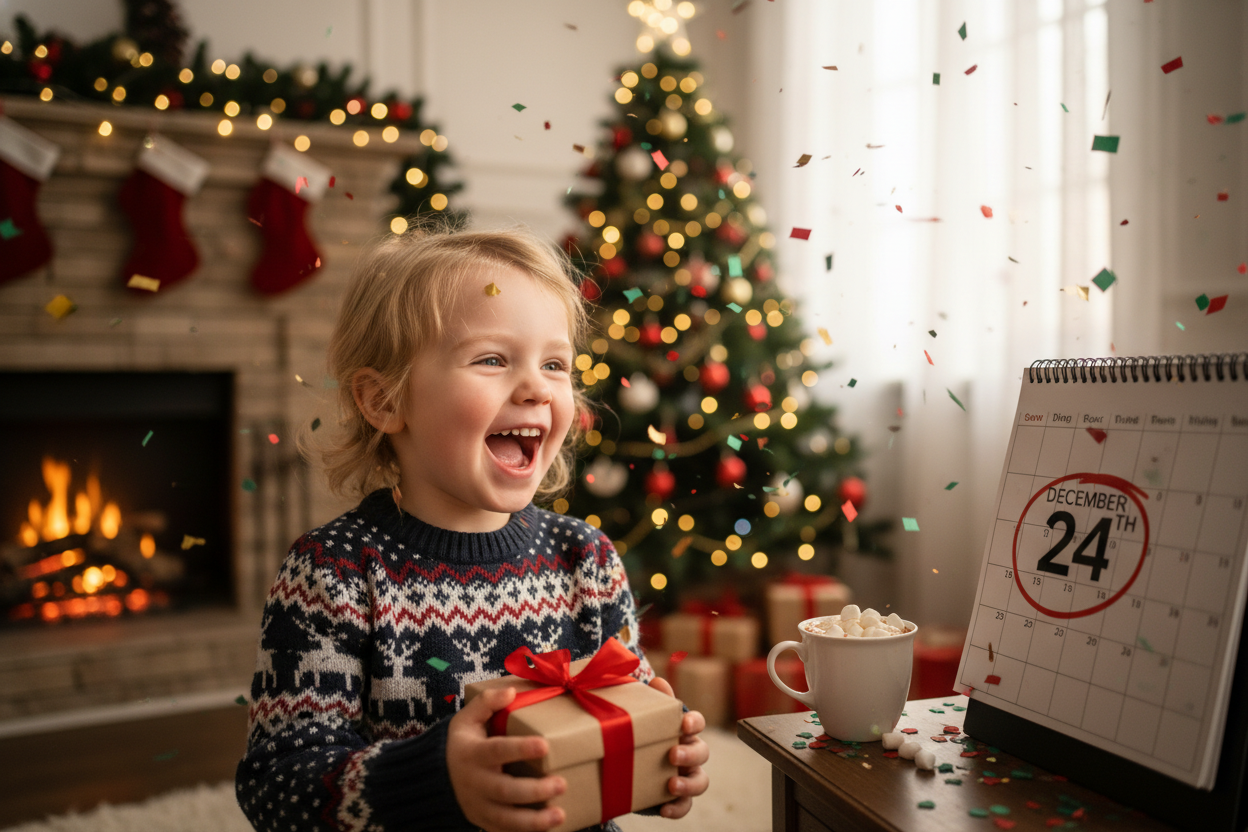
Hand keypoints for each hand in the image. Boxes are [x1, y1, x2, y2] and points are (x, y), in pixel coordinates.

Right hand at [447, 686, 566, 831]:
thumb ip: (486, 703)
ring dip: (534, 821)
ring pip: (506, 819)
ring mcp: (478, 806)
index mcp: (472, 754)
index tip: (544, 745)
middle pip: (505, 791)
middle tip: (561, 783)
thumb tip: (511, 690)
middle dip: (534, 790)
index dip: (520, 749)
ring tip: (560, 815)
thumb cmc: (461, 744)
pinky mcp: (483, 822)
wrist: (434, 777)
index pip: (497, 751)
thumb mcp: (465, 718)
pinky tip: (547, 829)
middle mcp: (475, 783)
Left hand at [648, 676, 710, 818]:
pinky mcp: (676, 798)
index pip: (697, 722)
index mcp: (684, 730)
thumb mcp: (646, 716)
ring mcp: (686, 776)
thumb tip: (658, 682)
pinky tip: (664, 810)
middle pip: (703, 752)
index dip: (694, 722)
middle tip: (673, 754)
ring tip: (671, 786)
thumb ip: (654, 700)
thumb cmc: (643, 733)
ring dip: (688, 784)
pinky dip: (677, 809)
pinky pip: (685, 806)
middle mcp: (690, 752)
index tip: (684, 724)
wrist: (628, 762)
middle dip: (690, 753)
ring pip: (700, 781)